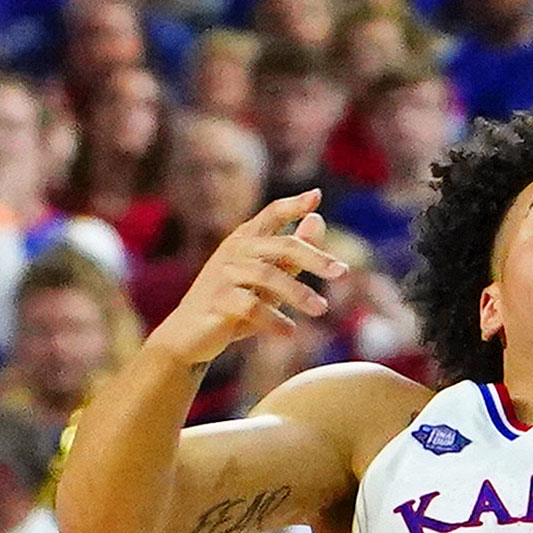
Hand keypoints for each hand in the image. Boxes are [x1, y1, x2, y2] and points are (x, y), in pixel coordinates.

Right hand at [144, 190, 349, 364]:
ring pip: (268, 276)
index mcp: (244, 240)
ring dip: (299, 293)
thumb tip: (318, 219)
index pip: (271, 214)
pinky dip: (274, 320)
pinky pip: (251, 307)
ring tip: (322, 309)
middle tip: (343, 272)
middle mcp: (233, 251)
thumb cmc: (233, 304)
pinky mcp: (216, 301)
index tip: (316, 196)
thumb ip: (292, 255)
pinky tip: (290, 332)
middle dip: (315, 257)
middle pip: (281, 245)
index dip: (293, 205)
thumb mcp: (267, 279)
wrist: (189, 336)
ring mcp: (222, 274)